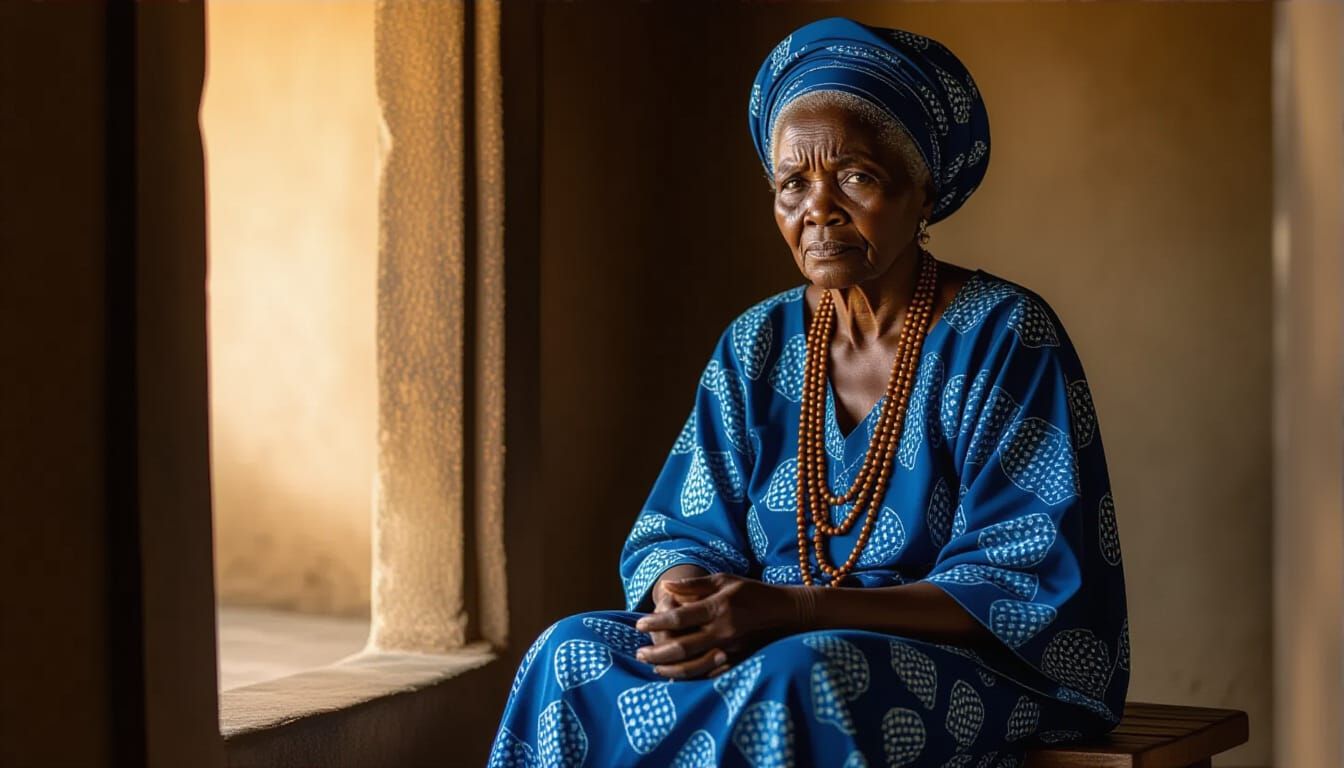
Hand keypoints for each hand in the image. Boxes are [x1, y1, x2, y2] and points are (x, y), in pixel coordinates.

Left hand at [634, 573, 792, 679]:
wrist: (786, 614)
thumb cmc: (752, 592)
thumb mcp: (725, 580)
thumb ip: (695, 585)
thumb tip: (666, 587)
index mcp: (718, 607)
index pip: (679, 617)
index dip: (655, 621)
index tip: (638, 624)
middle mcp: (723, 631)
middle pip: (681, 647)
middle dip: (655, 652)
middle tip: (639, 653)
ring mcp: (731, 650)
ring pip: (692, 666)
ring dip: (668, 668)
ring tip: (653, 665)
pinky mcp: (738, 663)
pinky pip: (708, 674)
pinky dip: (689, 677)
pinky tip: (675, 675)